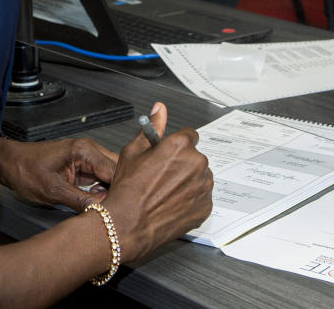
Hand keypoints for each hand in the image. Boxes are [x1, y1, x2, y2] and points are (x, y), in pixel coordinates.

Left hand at [0, 136, 116, 211]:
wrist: (9, 164)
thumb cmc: (25, 170)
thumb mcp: (53, 191)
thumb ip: (81, 200)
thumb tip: (102, 212)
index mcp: (84, 150)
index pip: (115, 171)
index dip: (121, 191)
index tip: (123, 209)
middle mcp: (89, 150)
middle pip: (116, 171)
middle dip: (119, 191)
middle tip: (118, 211)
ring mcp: (86, 158)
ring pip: (110, 176)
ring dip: (111, 192)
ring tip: (110, 210)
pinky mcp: (81, 167)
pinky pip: (99, 179)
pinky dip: (102, 192)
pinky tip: (100, 204)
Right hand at [99, 102, 212, 260]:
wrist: (128, 224)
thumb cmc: (128, 189)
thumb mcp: (133, 151)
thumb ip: (151, 128)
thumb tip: (159, 110)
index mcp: (180, 146)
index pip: (190, 136)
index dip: (177, 145)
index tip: (170, 154)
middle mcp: (196, 164)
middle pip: (195, 157)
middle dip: (183, 164)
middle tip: (163, 176)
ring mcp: (203, 187)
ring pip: (200, 177)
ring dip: (188, 181)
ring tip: (166, 191)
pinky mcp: (205, 207)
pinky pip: (202, 197)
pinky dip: (191, 199)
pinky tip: (173, 203)